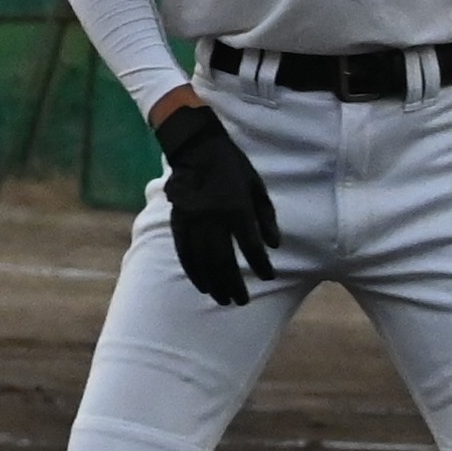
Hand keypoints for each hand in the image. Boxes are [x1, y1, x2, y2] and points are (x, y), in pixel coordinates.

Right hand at [153, 102, 278, 306]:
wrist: (197, 149)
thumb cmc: (233, 167)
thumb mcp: (257, 187)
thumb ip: (266, 217)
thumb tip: (273, 246)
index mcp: (236, 208)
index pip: (250, 246)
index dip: (261, 264)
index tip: (269, 276)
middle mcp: (212, 218)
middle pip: (223, 260)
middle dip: (234, 284)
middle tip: (241, 301)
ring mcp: (192, 221)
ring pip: (202, 261)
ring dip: (213, 283)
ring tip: (223, 299)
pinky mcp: (178, 222)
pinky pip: (184, 253)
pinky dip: (193, 272)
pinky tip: (202, 284)